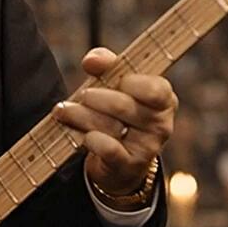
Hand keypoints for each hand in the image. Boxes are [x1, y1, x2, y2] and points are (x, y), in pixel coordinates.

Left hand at [52, 47, 176, 194]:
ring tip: (63, 110)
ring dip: (81, 116)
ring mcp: (147, 147)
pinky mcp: (129, 166)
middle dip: (95, 97)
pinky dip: (92, 139)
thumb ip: (107, 65)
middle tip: (81, 95)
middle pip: (124, 105)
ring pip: (111, 126)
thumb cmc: (119, 113)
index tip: (104, 76)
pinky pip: (109, 149)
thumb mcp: (118, 86)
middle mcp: (161, 124)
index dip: (127, 80)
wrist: (120, 162)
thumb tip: (91, 60)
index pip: (153, 88)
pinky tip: (82, 135)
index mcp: (164, 100)